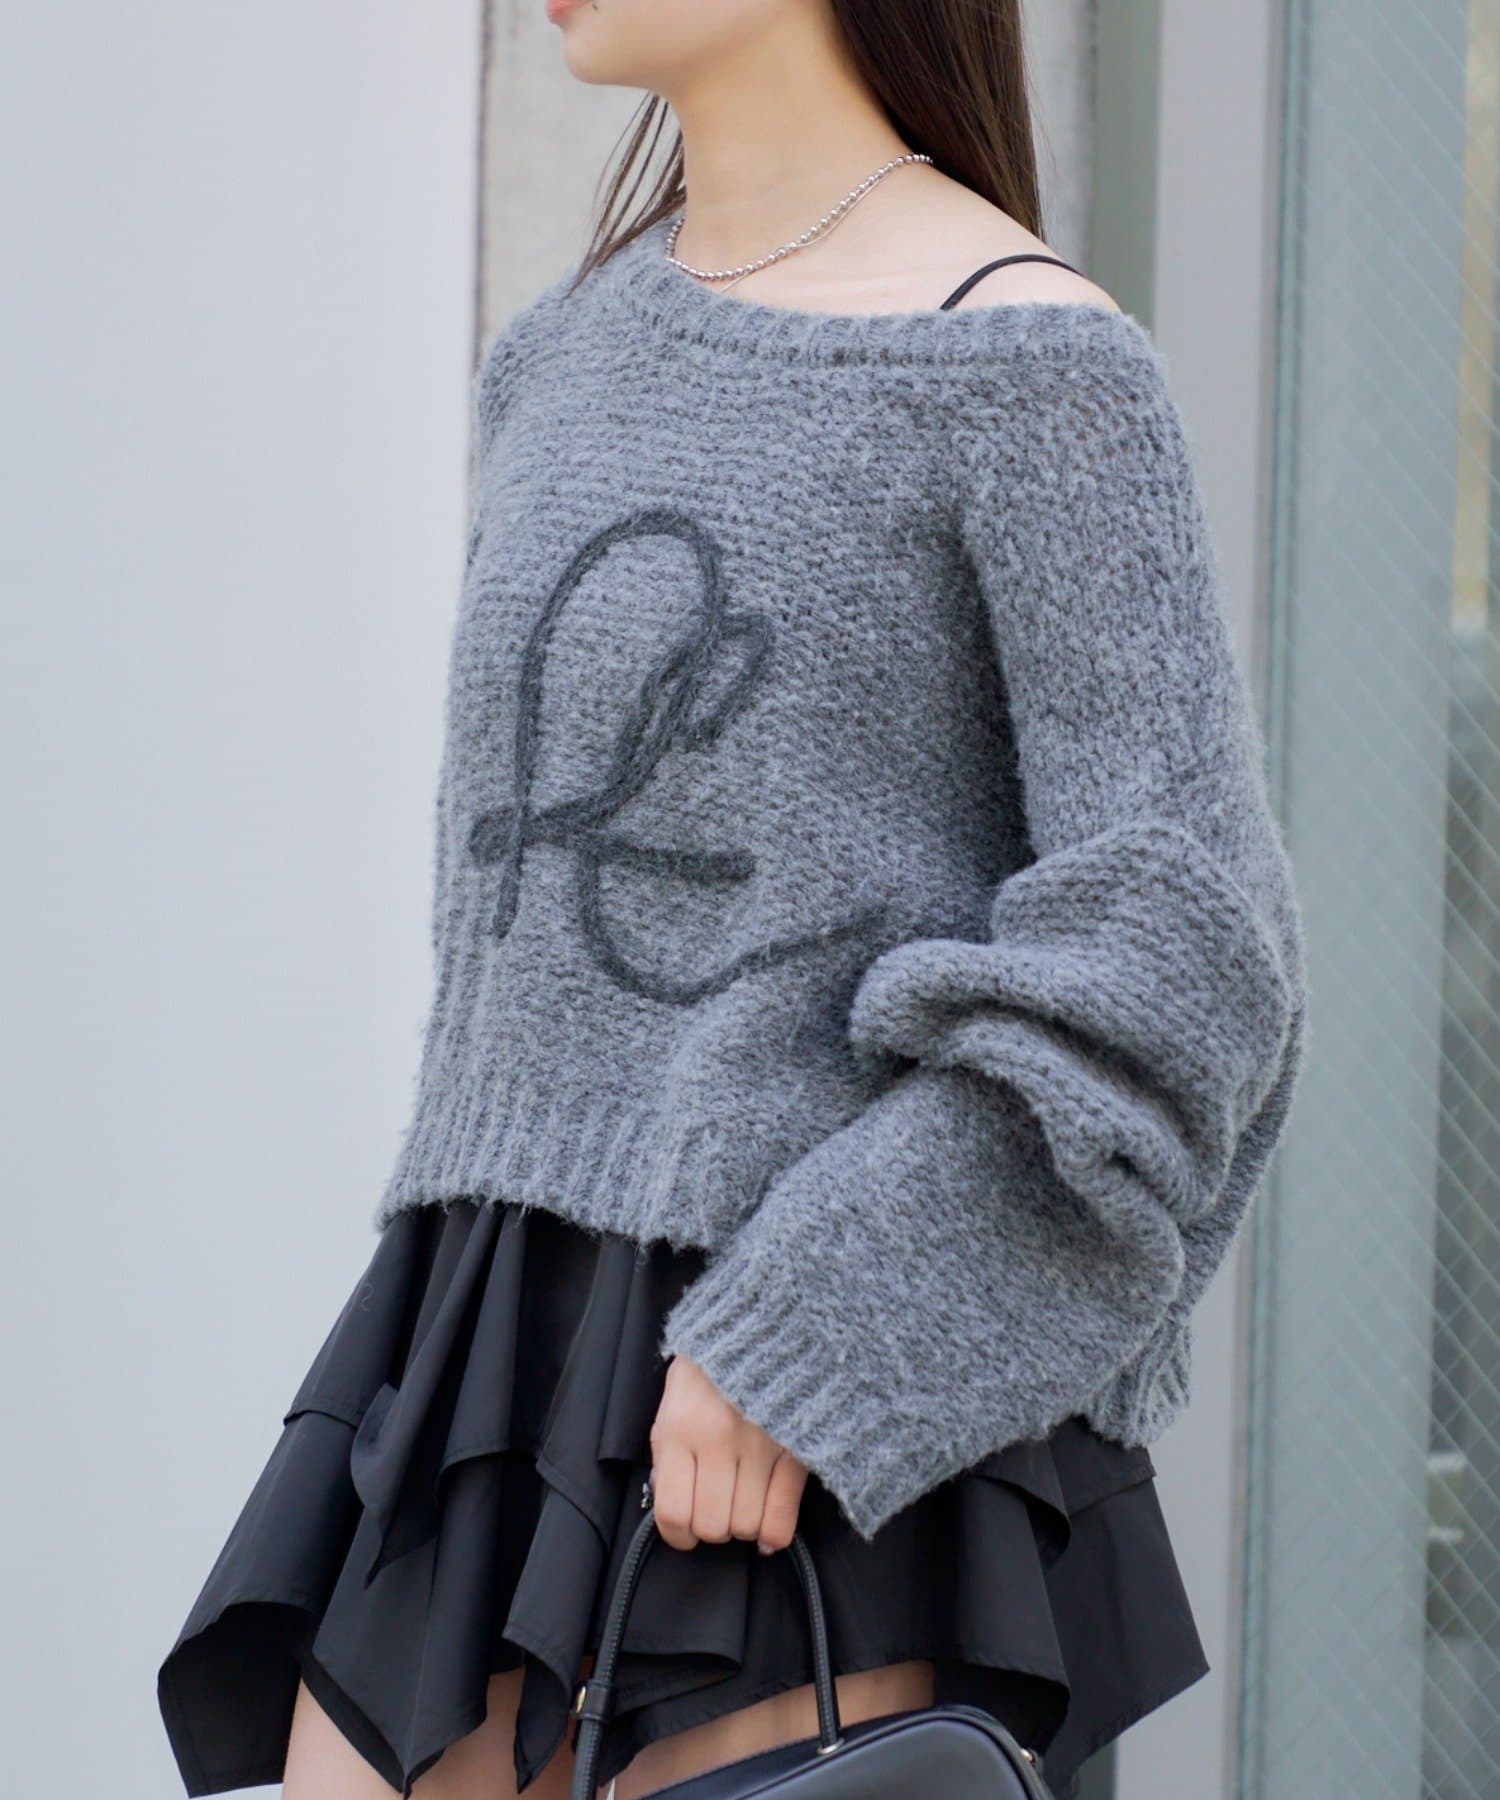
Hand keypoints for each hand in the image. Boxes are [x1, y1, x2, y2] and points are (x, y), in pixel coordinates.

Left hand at [649, 1355, 807, 1554]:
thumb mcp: (672, 1401)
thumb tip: (669, 1504)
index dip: (676, 1536)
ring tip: (742, 1506)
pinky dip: (773, 1534)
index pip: (674, 1511)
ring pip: (747, 1526)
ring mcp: (764, 1444)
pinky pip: (783, 1517)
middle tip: (715, 1510)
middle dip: (710, 1528)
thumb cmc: (711, 1366)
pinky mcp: (798, 1449)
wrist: (764, 1322)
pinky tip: (766, 1528)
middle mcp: (722, 1438)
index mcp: (683, 1426)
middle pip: (713, 1526)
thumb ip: (667, 1453)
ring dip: (742, 1527)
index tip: (683, 1533)